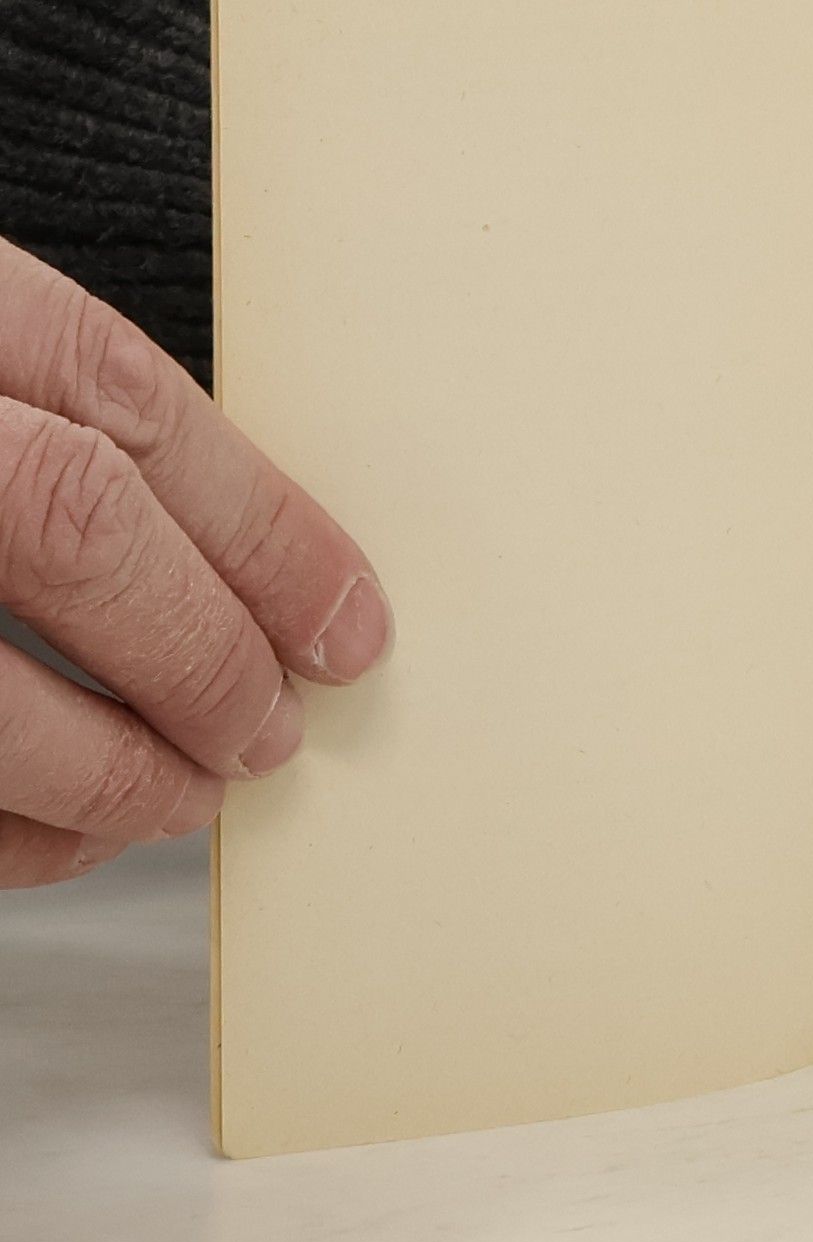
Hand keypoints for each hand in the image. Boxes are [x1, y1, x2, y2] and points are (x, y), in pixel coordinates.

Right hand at [0, 238, 391, 885]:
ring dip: (114, 769)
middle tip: (272, 729)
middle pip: (75, 524)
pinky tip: (58, 836)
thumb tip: (249, 572)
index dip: (265, 528)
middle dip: (205, 650)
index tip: (350, 624)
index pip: (125, 405)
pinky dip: (6, 836)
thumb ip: (41, 422)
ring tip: (188, 793)